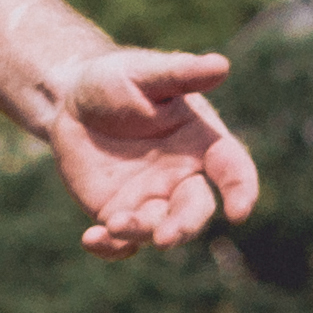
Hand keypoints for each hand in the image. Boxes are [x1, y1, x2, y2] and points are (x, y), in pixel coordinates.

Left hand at [47, 45, 258, 255]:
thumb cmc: (117, 79)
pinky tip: (92, 240)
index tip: (239, 211)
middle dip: (184, 226)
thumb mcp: (147, 73)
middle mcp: (182, 177)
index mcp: (202, 143)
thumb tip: (220, 65)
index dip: (242, 190)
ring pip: (157, 228)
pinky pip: (120, 241)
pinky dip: (111, 248)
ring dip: (141, 232)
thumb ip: (181, 74)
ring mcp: (150, 198)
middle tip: (166, 236)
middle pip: (195, 210)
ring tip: (116, 224)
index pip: (233, 170)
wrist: (71, 98)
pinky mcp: (117, 211)